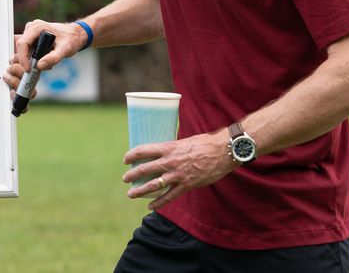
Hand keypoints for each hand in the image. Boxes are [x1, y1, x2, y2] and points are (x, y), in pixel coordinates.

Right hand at [3, 19, 90, 102]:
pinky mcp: (31, 39)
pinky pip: (26, 50)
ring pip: (22, 50)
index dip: (23, 58)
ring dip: (29, 60)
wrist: (74, 35)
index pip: (22, 44)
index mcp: (37, 27)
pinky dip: (31, 58)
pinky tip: (42, 62)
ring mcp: (30, 33)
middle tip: (35, 70)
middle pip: (21, 48)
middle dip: (26, 61)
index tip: (28, 69)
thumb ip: (53, 58)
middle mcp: (31, 28)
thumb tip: (39, 66)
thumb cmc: (70, 39)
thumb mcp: (65, 49)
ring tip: (43, 65)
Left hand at [121, 129, 236, 210]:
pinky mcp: (186, 185)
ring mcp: (177, 175)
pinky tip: (150, 207)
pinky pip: (169, 196)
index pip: (143, 150)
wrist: (222, 151)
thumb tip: (165, 151)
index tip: (126, 160)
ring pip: (153, 185)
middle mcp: (170, 161)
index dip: (132, 155)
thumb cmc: (205, 143)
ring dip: (140, 191)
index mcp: (168, 147)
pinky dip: (158, 203)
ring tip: (131, 194)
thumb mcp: (184, 141)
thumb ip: (174, 148)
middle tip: (125, 179)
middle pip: (145, 169)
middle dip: (132, 175)